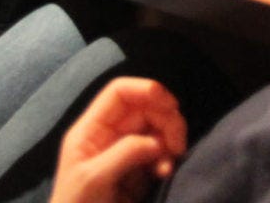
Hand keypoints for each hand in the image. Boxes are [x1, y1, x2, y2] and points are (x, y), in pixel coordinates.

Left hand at [51, 77, 186, 202]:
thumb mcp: (93, 180)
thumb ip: (124, 154)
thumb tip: (157, 142)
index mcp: (91, 129)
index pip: (119, 93)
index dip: (145, 89)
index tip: (169, 104)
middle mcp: (109, 135)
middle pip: (144, 108)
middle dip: (165, 118)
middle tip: (178, 142)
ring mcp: (125, 153)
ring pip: (156, 128)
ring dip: (170, 138)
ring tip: (174, 157)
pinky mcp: (138, 172)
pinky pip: (160, 153)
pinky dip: (168, 158)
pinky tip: (166, 172)